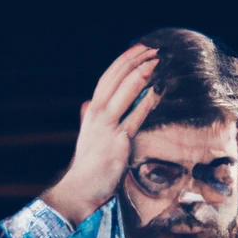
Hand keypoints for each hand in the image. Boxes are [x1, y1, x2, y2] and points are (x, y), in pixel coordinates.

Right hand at [43, 44, 161, 225]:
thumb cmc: (88, 164)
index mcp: (92, 112)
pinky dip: (145, 103)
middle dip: (133, 62)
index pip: (107, 79)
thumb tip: (89, 104)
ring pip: (123, 94)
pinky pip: (135, 118)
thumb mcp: (88, 136)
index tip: (137, 50)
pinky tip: (157, 92)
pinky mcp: (118, 142)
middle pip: (115, 80)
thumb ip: (90, 119)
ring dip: (140, 76)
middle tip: (151, 50)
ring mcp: (107, 127)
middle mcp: (97, 115)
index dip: (123, 62)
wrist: (81, 187)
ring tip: (155, 63)